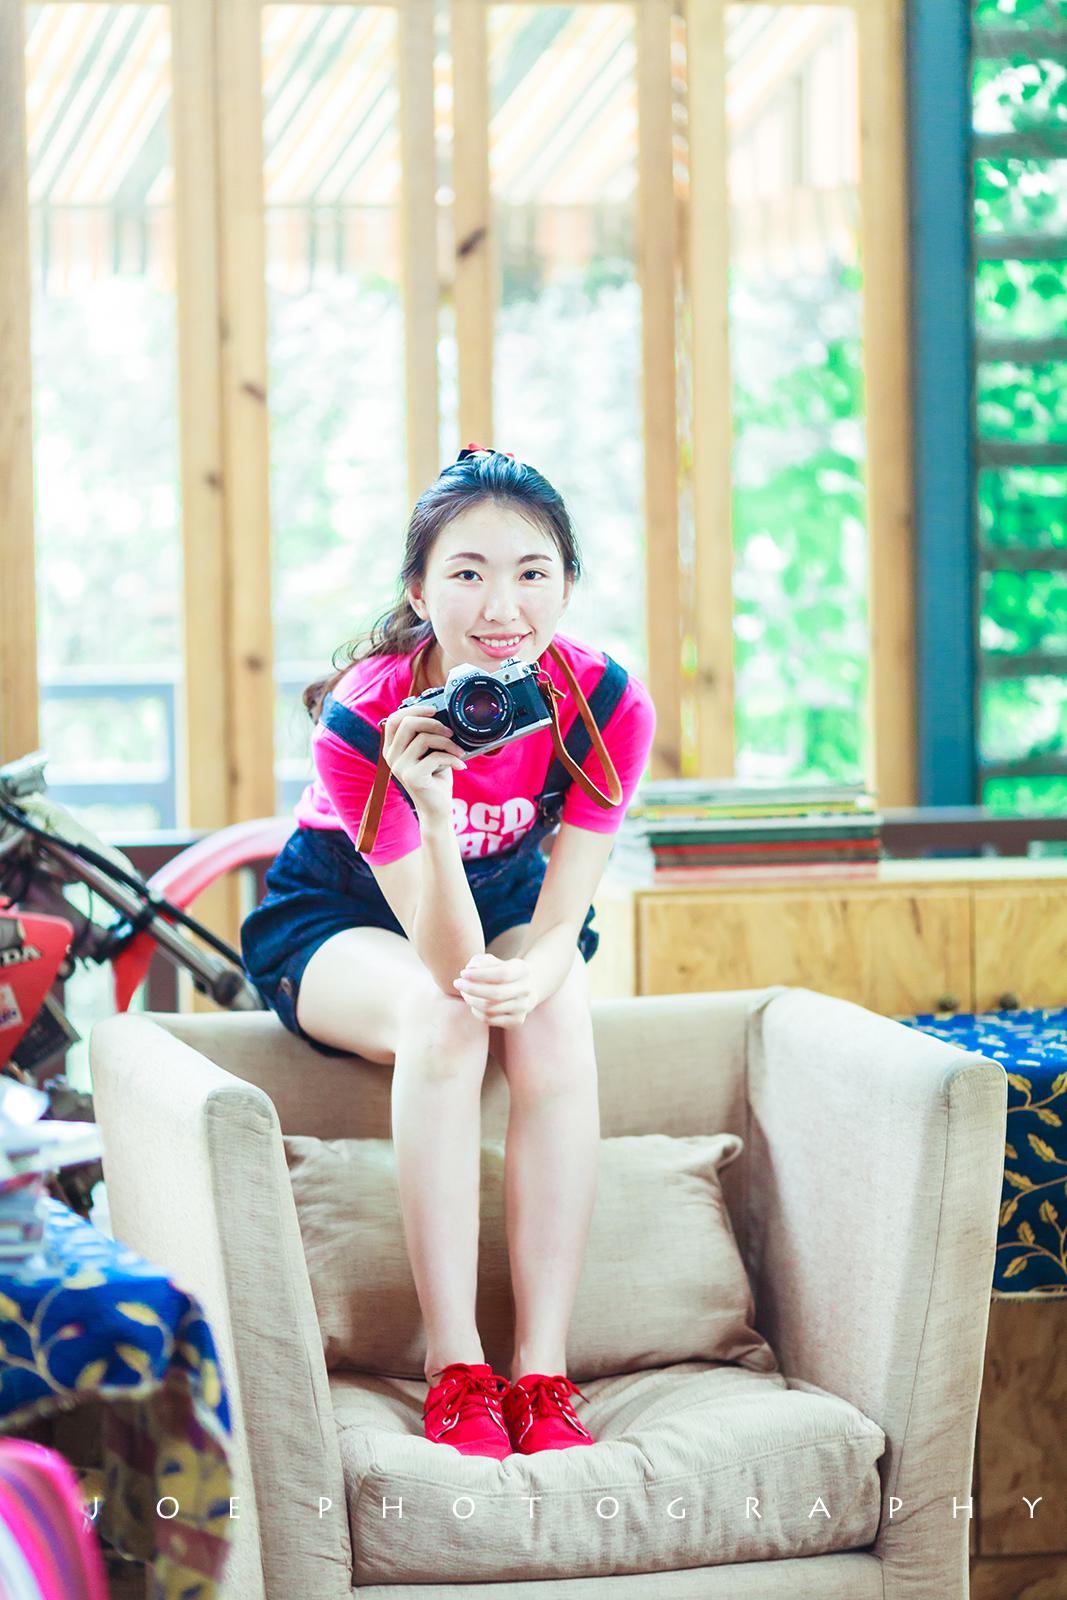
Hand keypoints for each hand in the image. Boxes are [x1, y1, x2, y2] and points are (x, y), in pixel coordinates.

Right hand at [381, 706, 466, 822]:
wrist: (437, 808)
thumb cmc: (435, 778)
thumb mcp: (430, 752)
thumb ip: (427, 735)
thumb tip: (442, 714)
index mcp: (392, 748)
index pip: (394, 719)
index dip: (414, 710)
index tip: (434, 710)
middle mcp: (391, 757)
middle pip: (407, 724)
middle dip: (434, 723)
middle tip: (451, 732)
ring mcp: (399, 767)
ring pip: (423, 738)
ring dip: (448, 742)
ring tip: (459, 751)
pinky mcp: (412, 777)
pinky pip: (435, 756)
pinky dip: (452, 758)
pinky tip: (461, 765)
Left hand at [453, 952, 536, 1028]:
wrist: (524, 988)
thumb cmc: (502, 971)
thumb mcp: (494, 961)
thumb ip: (480, 961)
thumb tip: (470, 969)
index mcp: (523, 971)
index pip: (502, 974)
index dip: (480, 974)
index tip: (463, 973)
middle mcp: (527, 990)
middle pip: (496, 993)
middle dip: (472, 989)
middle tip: (457, 983)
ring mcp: (523, 1007)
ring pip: (490, 1008)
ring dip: (471, 1000)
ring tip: (464, 992)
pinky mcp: (517, 1020)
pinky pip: (490, 1019)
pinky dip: (476, 1011)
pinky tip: (472, 1003)